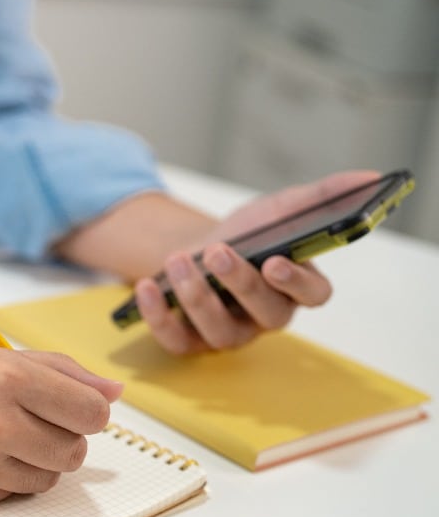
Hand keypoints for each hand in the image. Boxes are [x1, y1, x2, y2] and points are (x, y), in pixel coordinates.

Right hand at [0, 338, 122, 508]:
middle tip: (20, 418)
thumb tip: (113, 394)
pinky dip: (1, 478)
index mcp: (9, 375)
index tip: (66, 406)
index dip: (84, 410)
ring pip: (48, 477)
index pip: (91, 412)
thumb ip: (56, 371)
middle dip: (58, 436)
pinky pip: (13, 494)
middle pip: (75, 450)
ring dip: (31, 460)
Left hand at [134, 170, 379, 353]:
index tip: (275, 262)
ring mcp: (228, 333)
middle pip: (265, 313)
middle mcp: (265, 317)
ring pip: (220, 331)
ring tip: (179, 260)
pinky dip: (159, 316)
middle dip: (240, 283)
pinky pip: (178, 341)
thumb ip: (320, 196)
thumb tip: (369, 174)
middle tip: (218, 252)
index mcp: (295, 287)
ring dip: (197, 296)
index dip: (297, 283)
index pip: (313, 296)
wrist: (197, 250)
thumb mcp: (277, 209)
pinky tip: (147, 286)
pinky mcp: (191, 342)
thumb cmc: (245, 236)